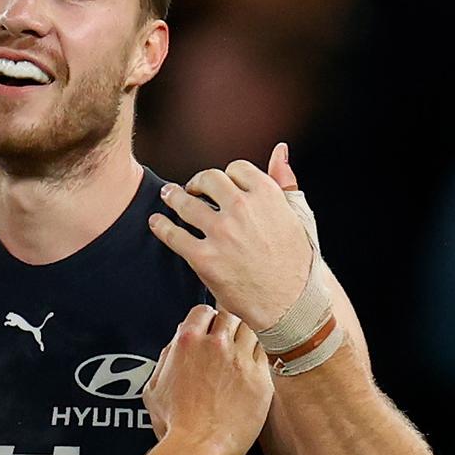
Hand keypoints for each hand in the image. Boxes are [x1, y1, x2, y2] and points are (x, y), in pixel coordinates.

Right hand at [143, 305, 272, 454]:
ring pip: (251, 331)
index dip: (208, 319)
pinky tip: (253, 369)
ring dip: (246, 339)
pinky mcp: (261, 378)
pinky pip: (266, 355)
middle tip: (229, 341)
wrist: (198, 447)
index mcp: (187, 341)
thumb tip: (177, 343)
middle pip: (230, 316)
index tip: (211, 328)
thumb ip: (167, 356)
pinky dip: (260, 358)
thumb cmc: (175, 423)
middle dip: (228, 327)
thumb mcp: (154, 384)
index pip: (204, 311)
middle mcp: (216, 345)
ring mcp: (240, 360)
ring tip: (243, 354)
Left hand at [148, 143, 312, 329]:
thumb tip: (280, 149)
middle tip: (190, 189)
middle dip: (196, 183)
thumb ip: (285, 180)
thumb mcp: (298, 215)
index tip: (220, 185)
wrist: (292, 304)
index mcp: (266, 195)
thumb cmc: (298, 259)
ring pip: (185, 204)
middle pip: (207, 180)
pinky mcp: (205, 258)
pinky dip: (161, 226)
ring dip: (172, 197)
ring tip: (168, 196)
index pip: (234, 169)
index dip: (226, 176)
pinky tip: (156, 222)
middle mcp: (242, 209)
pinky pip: (174, 235)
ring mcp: (221, 233)